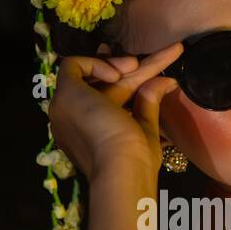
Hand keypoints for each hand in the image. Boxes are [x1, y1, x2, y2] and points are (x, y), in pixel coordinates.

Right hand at [46, 43, 184, 181]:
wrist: (121, 168)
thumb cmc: (136, 158)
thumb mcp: (144, 127)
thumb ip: (148, 103)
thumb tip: (166, 81)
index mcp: (90, 129)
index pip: (100, 95)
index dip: (116, 77)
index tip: (135, 64)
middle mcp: (73, 118)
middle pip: (99, 84)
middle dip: (121, 67)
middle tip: (140, 61)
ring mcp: (65, 106)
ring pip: (87, 72)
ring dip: (114, 63)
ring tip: (136, 64)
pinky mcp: (64, 94)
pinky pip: (72, 65)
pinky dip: (96, 63)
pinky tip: (118, 74)